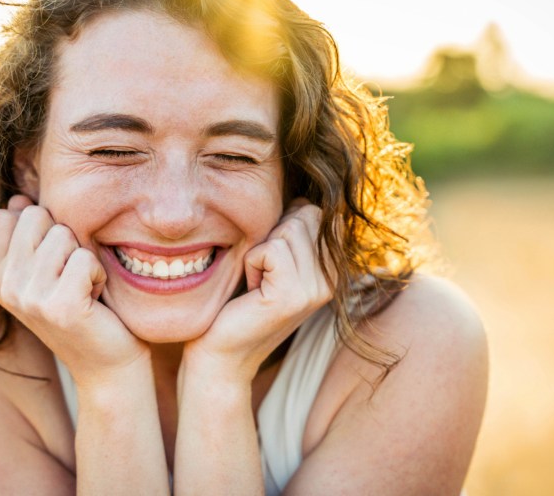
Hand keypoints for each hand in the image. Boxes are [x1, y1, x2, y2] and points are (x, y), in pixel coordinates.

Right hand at [0, 195, 147, 385]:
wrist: (108, 365)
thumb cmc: (86, 310)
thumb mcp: (49, 273)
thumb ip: (31, 239)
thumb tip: (18, 199)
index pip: (4, 217)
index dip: (40, 226)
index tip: (55, 261)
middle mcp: (6, 288)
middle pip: (35, 217)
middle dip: (66, 239)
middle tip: (73, 276)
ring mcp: (30, 298)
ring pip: (64, 235)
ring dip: (85, 259)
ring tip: (85, 288)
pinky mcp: (60, 306)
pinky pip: (85, 258)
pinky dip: (99, 274)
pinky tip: (95, 298)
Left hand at [180, 198, 335, 384]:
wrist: (220, 355)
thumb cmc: (238, 302)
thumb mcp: (273, 261)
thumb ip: (294, 232)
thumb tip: (301, 198)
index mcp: (332, 268)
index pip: (318, 212)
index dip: (286, 222)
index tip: (271, 261)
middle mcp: (333, 279)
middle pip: (305, 215)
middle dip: (272, 235)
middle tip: (262, 273)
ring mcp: (317, 289)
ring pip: (288, 230)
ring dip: (259, 251)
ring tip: (256, 283)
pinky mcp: (294, 296)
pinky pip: (270, 249)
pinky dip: (251, 263)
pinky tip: (251, 291)